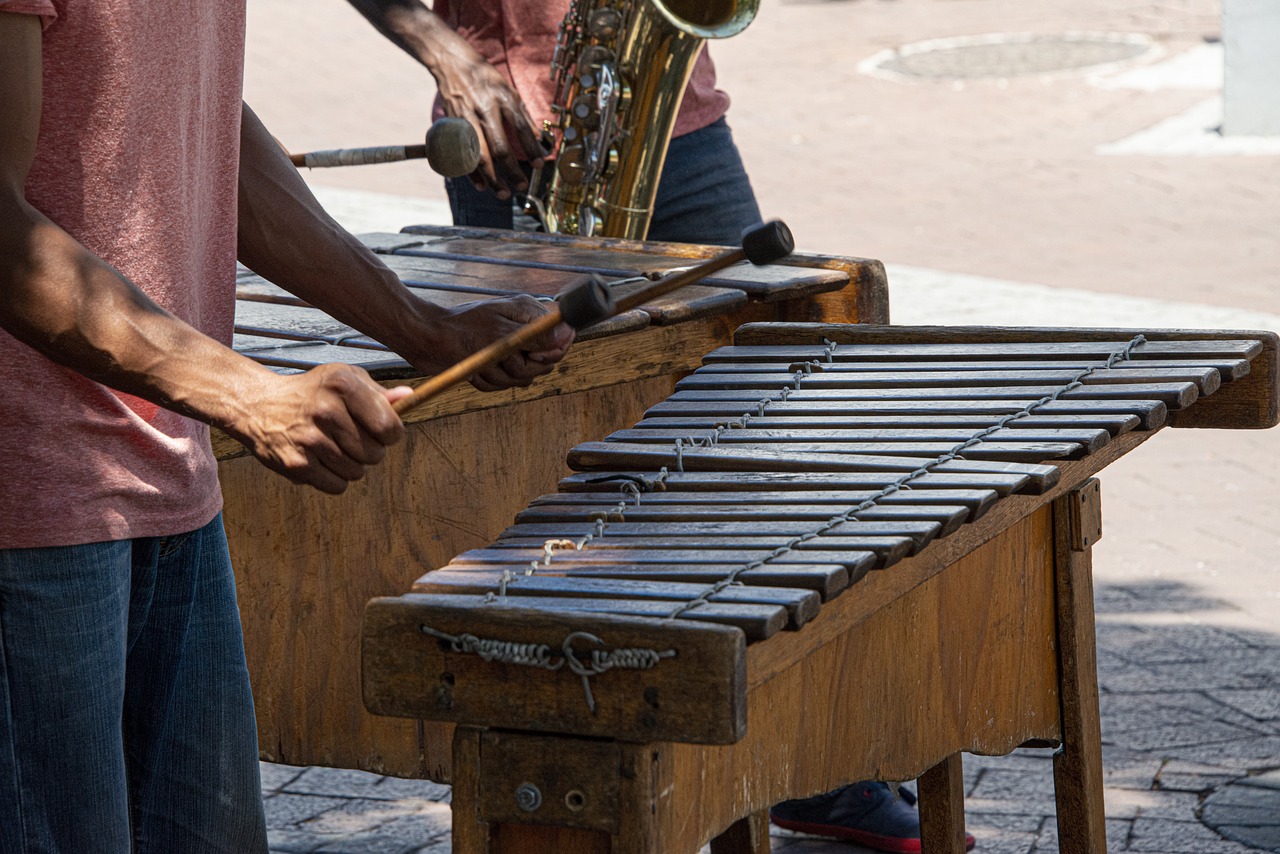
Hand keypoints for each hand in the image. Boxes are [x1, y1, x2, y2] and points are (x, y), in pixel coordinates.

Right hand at [225, 364, 409, 493]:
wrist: (260, 405)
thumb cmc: (311, 392)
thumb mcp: (343, 378)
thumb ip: (378, 392)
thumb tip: (408, 397)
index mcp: (342, 385)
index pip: (390, 428)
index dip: (390, 433)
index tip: (381, 430)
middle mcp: (326, 410)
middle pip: (375, 454)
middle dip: (370, 450)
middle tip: (351, 437)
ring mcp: (310, 439)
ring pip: (358, 472)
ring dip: (352, 464)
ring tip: (333, 446)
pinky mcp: (297, 464)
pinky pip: (338, 486)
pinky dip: (335, 478)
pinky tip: (322, 459)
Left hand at [407, 295, 574, 391]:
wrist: (427, 340)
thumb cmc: (461, 330)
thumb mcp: (501, 334)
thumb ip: (537, 337)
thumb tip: (569, 332)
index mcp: (529, 315)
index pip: (561, 340)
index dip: (549, 353)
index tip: (529, 353)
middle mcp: (524, 331)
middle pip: (544, 364)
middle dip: (519, 368)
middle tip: (498, 358)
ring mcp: (510, 349)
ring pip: (523, 377)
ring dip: (499, 376)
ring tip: (481, 364)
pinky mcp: (497, 365)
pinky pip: (504, 384)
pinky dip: (488, 382)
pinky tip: (475, 371)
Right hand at [434, 51, 546, 198]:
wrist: (450, 63)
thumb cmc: (483, 77)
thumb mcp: (507, 89)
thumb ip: (522, 114)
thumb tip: (539, 137)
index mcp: (502, 99)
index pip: (520, 128)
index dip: (531, 147)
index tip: (539, 164)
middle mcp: (484, 110)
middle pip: (499, 147)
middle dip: (511, 171)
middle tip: (521, 186)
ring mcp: (467, 119)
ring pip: (479, 155)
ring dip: (491, 178)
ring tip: (501, 193)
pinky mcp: (452, 126)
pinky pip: (461, 155)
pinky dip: (470, 173)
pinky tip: (480, 185)